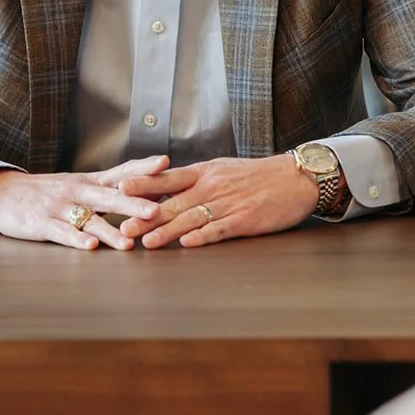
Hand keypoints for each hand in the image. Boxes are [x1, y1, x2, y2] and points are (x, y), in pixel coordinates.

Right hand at [0, 156, 167, 250]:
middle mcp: (78, 191)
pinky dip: (76, 239)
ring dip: (109, 231)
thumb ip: (110, 187)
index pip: (120, 171)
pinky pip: (62, 233)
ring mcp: (60, 207)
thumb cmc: (49, 191)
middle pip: (109, 196)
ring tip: (128, 243)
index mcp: (90, 181)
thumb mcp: (80, 184)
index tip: (166, 163)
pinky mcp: (42, 223)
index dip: (142, 167)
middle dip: (133, 203)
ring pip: (89, 219)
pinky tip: (90, 247)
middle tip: (156, 210)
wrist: (4, 192)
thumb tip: (148, 187)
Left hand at [117, 154, 318, 248]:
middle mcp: (212, 186)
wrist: (294, 178)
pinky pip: (220, 228)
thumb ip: (195, 181)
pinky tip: (188, 244)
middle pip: (174, 203)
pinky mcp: (245, 219)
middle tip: (123, 227)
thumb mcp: (222, 170)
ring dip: (168, 232)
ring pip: (192, 218)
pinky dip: (204, 236)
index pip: (168, 178)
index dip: (144, 184)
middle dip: (146, 217)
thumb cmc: (256, 176)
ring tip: (147, 242)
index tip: (120, 189)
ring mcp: (228, 203)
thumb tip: (165, 192)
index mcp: (205, 172)